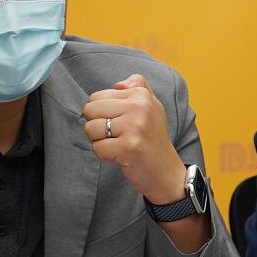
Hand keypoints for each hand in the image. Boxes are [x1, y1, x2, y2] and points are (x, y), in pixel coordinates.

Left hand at [82, 74, 185, 203]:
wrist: (166, 172)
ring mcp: (134, 128)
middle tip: (116, 136)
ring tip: (118, 145)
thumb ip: (138, 87)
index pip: (96, 97)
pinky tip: (120, 156)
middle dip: (97, 126)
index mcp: (141, 95)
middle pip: (89, 110)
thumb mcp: (152, 107)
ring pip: (90, 129)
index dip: (101, 113)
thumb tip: (117, 84)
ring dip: (99, 141)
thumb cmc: (153, 139)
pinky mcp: (128, 148)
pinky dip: (104, 156)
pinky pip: (97, 148)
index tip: (119, 124)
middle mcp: (139, 107)